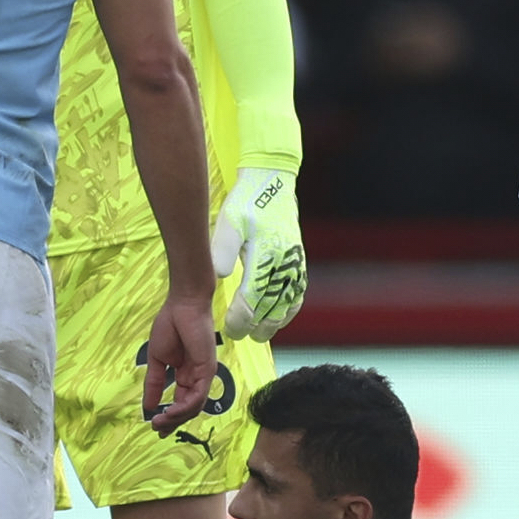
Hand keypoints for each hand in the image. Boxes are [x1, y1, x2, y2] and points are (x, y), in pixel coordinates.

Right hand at [139, 289, 217, 435]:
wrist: (182, 305)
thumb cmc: (170, 326)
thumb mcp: (157, 360)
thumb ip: (155, 383)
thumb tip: (147, 405)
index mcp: (186, 375)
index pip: (181, 402)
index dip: (169, 417)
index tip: (155, 426)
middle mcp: (197, 378)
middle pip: (188, 409)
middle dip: (172, 422)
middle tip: (157, 429)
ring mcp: (204, 375)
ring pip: (194, 407)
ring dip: (176, 417)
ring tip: (160, 421)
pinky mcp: (207, 370)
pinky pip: (198, 396)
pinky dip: (184, 407)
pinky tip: (170, 412)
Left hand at [209, 166, 305, 340]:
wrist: (273, 183)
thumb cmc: (247, 202)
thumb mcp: (229, 221)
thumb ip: (223, 250)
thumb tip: (219, 276)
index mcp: (264, 257)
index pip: (252, 300)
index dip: (240, 319)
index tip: (228, 327)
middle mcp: (283, 265)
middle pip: (270, 309)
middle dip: (254, 326)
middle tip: (238, 335)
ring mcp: (294, 266)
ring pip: (286, 306)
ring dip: (272, 323)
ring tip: (257, 334)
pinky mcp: (299, 263)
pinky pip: (297, 295)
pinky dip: (288, 311)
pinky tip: (279, 319)